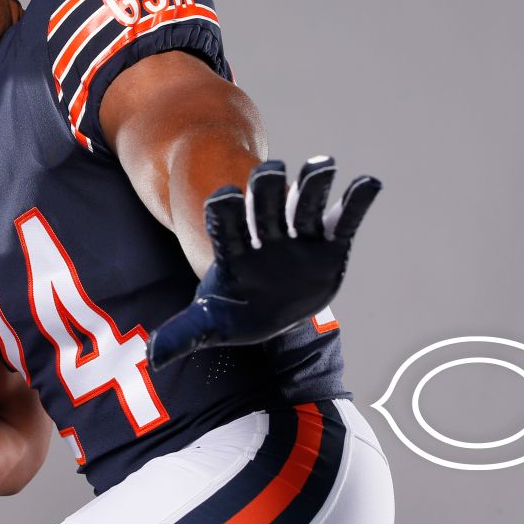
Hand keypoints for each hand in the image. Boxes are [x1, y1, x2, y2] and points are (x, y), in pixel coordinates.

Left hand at [148, 156, 380, 368]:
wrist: (267, 309)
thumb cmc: (233, 311)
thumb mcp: (208, 324)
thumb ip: (183, 334)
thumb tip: (153, 357)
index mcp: (234, 251)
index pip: (226, 224)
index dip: (225, 210)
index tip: (225, 196)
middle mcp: (265, 236)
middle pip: (264, 205)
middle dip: (266, 189)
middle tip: (270, 170)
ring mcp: (298, 237)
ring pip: (304, 205)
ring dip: (312, 185)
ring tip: (322, 165)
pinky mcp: (329, 243)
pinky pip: (343, 220)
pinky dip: (356, 202)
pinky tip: (370, 183)